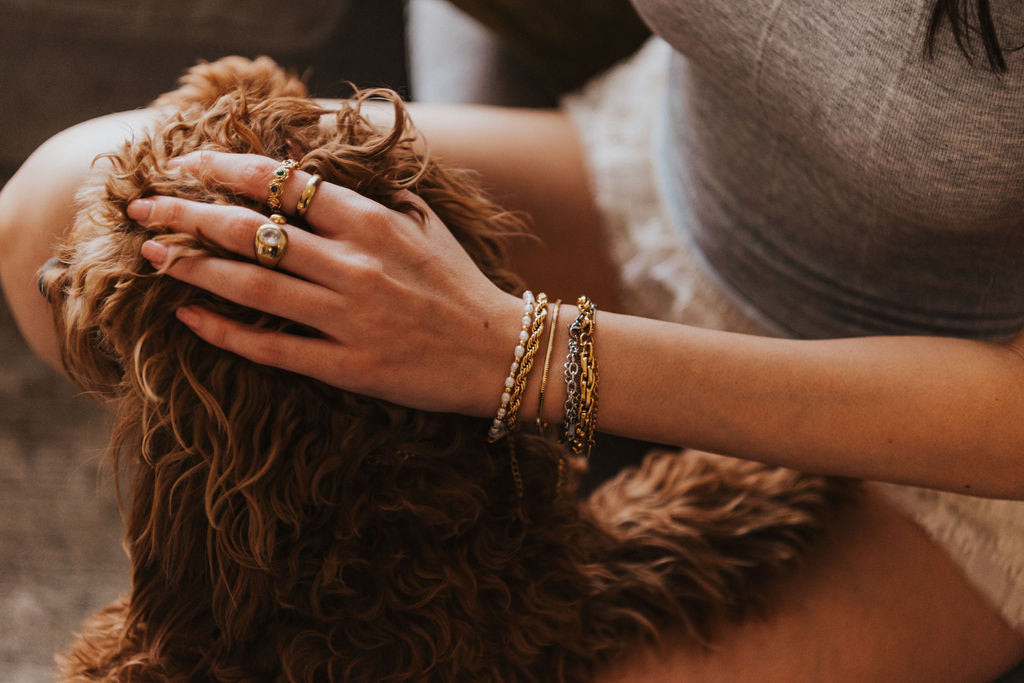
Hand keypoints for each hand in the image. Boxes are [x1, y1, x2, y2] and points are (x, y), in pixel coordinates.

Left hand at [128, 151, 522, 415]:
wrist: (502, 354)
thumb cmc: (463, 286)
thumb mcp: (428, 225)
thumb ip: (378, 196)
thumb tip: (323, 173)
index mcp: (375, 224)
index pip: (286, 184)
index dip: (228, 169)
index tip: (189, 164)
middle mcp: (355, 266)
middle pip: (253, 231)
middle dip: (187, 215)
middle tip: (142, 211)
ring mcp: (349, 318)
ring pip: (253, 286)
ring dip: (194, 268)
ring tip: (154, 257)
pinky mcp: (348, 366)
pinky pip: (272, 347)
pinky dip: (225, 331)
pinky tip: (191, 318)